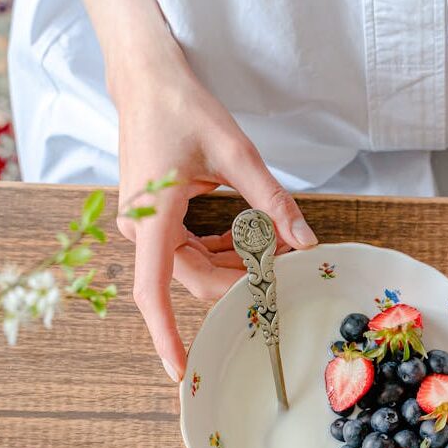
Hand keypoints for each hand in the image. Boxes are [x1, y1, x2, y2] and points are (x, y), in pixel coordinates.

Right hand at [110, 50, 316, 381]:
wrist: (145, 78)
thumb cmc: (180, 106)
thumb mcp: (235, 151)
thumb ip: (271, 200)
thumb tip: (305, 240)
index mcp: (152, 217)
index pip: (153, 293)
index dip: (165, 336)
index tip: (179, 370)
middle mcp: (141, 230)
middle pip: (195, 279)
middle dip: (242, 280)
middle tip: (288, 266)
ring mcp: (145, 227)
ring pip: (195, 268)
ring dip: (236, 265)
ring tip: (278, 246)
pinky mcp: (154, 220)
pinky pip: (190, 252)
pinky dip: (223, 251)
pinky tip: (252, 238)